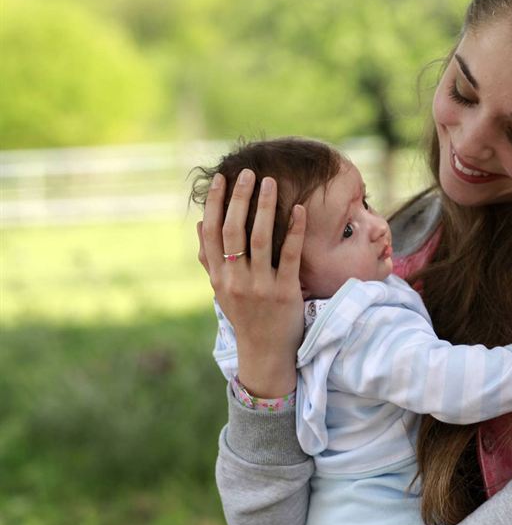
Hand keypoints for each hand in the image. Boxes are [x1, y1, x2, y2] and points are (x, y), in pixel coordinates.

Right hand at [197, 170, 305, 397]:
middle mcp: (235, 280)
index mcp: (219, 277)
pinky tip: (299, 210)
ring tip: (271, 182)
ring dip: (265, 207)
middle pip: (234, 231)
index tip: (222, 178)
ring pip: (261, 239)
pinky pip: (290, 255)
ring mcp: (260, 286)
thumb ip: (211, 259)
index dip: (216, 203)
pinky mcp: (285, 292)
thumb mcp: (221, 290)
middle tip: (249, 173)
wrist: (266, 352)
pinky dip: (294, 231)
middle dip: (240, 198)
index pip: (212, 233)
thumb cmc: (246, 316)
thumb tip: (200, 225)